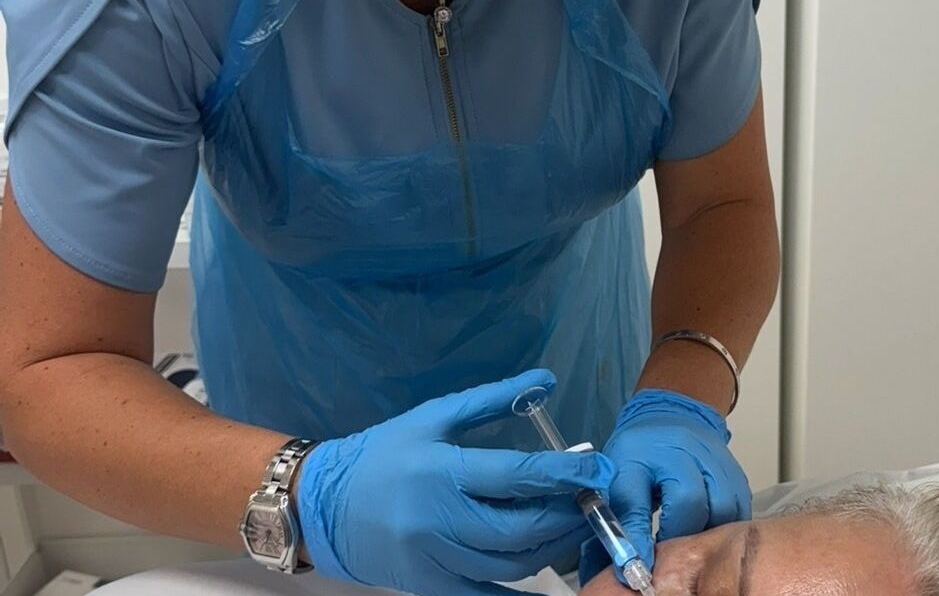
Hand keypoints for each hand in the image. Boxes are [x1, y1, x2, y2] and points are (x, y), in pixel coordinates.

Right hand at [296, 369, 613, 594]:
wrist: (322, 505)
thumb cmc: (383, 454)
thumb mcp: (434, 417)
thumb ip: (492, 399)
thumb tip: (546, 379)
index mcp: (441, 470)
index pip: (518, 476)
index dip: (566, 475)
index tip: (600, 468)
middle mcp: (438, 519)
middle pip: (521, 528)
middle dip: (566, 515)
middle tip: (592, 499)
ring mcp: (433, 559)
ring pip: (511, 564)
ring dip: (551, 547)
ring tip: (570, 524)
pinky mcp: (430, 586)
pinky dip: (522, 593)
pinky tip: (550, 578)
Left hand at [580, 389, 750, 583]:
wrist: (670, 417)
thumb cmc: (641, 450)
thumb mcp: (617, 476)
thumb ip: (621, 517)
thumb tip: (623, 565)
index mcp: (643, 452)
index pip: (637, 498)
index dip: (637, 536)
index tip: (638, 565)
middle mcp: (682, 451)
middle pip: (691, 502)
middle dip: (679, 533)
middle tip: (668, 547)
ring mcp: (714, 459)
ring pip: (723, 508)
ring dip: (707, 530)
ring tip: (690, 533)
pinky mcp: (735, 471)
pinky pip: (740, 508)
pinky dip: (727, 524)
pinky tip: (709, 525)